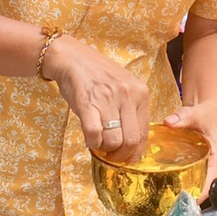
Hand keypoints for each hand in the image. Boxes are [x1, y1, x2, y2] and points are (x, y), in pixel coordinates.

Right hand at [42, 35, 150, 158]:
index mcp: (140, 92)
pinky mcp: (88, 103)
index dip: (135, 151)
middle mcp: (127, 95)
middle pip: (131, 140)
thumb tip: (132, 143)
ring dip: (105, 149)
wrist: (72, 58)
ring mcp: (108, 99)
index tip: (127, 157)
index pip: (144, 132)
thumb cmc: (98, 75)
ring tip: (99, 143)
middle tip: (112, 155)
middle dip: (121, 155)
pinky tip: (90, 138)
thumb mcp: (124, 88)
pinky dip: (92, 143)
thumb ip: (131, 110)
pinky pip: (95, 134)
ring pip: (114, 140)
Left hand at [164, 101, 216, 199]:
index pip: (207, 188)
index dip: (193, 197)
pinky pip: (184, 180)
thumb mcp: (197, 115)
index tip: (176, 203)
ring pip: (191, 188)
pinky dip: (173, 184)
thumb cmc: (206, 115)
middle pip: (198, 192)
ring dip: (176, 194)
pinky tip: (157, 186)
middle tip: (161, 203)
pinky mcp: (194, 168)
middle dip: (181, 199)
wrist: (208, 111)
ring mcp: (203, 171)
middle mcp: (211, 171)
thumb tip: (169, 122)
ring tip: (157, 199)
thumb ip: (184, 117)